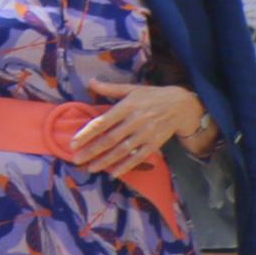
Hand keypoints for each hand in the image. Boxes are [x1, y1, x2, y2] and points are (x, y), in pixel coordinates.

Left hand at [73, 77, 204, 174]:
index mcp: (127, 107)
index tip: (73, 143)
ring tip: (90, 168)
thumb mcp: (132, 89)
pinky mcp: (155, 143)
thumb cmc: (153, 96)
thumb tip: (90, 81)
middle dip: (92, 150)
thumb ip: (110, 88)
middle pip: (110, 139)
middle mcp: (135, 121)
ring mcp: (146, 134)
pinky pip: (139, 157)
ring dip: (106, 160)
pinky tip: (114, 173)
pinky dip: (126, 166)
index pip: (103, 122)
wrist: (182, 106)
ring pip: (123, 150)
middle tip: (76, 159)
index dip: (87, 133)